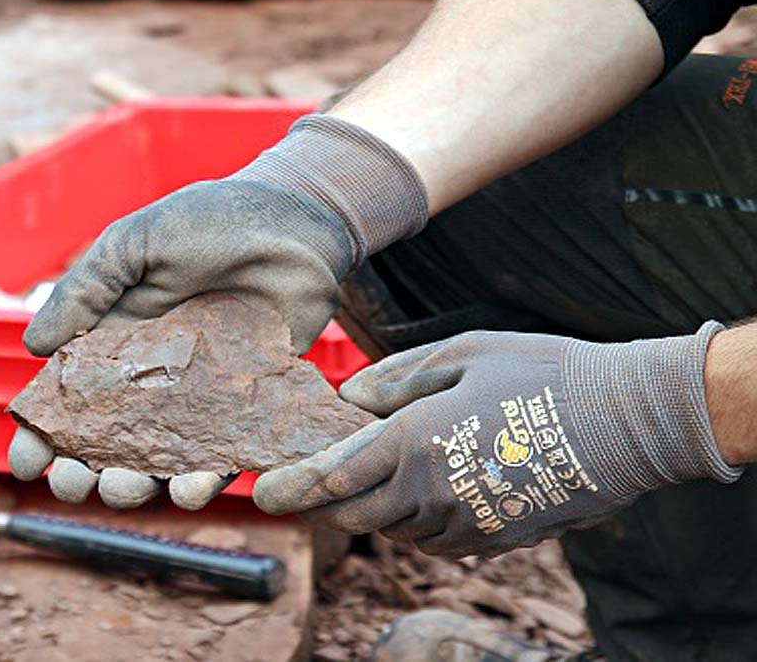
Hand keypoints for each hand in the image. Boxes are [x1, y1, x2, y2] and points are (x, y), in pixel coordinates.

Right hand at [10, 115, 429, 509]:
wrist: (296, 218)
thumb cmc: (209, 222)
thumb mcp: (135, 243)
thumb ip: (86, 289)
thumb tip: (32, 346)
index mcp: (111, 342)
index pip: (66, 399)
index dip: (40, 435)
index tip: (23, 464)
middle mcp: (149, 379)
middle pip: (105, 442)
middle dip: (82, 472)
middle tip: (73, 486)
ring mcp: (198, 398)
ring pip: (158, 458)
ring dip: (136, 483)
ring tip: (126, 490)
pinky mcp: (247, 409)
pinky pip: (223, 455)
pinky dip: (205, 480)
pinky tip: (190, 492)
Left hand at [252, 324, 741, 556]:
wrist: (631, 423)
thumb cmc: (545, 373)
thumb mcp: (466, 352)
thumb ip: (398, 379)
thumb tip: (350, 398)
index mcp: (415, 442)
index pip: (333, 477)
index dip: (291, 488)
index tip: (262, 492)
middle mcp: (431, 493)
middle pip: (354, 514)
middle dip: (329, 500)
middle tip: (320, 477)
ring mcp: (464, 522)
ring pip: (393, 530)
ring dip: (377, 506)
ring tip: (387, 471)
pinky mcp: (494, 539)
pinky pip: (435, 539)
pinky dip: (418, 519)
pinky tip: (434, 486)